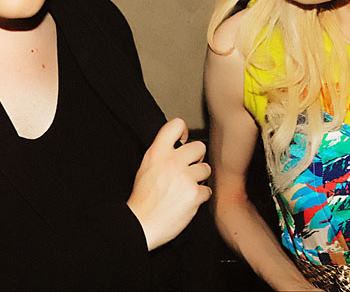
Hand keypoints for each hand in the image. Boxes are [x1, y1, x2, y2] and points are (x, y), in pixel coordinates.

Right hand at [127, 118, 211, 250]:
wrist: (141, 224)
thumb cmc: (142, 199)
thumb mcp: (146, 167)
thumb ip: (161, 153)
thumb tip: (178, 146)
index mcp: (157, 153)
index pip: (176, 124)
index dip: (183, 131)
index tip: (183, 142)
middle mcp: (172, 161)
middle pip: (199, 146)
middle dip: (196, 159)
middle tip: (188, 169)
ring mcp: (185, 177)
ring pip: (206, 168)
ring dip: (200, 179)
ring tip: (186, 188)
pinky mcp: (195, 194)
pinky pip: (208, 190)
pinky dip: (200, 197)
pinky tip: (188, 201)